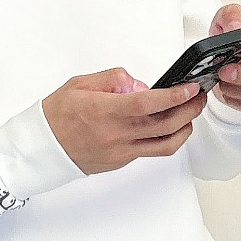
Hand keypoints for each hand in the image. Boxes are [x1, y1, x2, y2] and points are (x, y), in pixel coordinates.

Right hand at [42, 68, 206, 173]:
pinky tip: (171, 126)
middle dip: (189, 109)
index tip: (189, 88)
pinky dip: (167, 138)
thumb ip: (113, 79)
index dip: (174, 96)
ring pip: (165, 144)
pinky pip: (152, 151)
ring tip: (191, 113)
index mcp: (104, 111)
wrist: (42, 147)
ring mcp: (121, 151)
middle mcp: (116, 135)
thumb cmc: (57, 115)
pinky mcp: (122, 161)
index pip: (149, 104)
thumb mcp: (80, 84)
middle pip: (165, 125)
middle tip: (198, 97)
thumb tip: (139, 85)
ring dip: (185, 128)